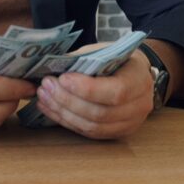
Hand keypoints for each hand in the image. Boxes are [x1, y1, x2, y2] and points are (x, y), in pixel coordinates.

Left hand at [33, 43, 154, 139]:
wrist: (136, 74)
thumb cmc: (117, 58)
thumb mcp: (104, 51)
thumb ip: (82, 59)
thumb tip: (51, 65)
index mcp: (139, 80)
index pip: (115, 92)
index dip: (86, 89)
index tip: (62, 78)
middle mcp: (139, 106)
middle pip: (100, 113)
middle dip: (68, 100)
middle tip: (47, 86)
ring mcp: (129, 124)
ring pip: (93, 127)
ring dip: (64, 113)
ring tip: (44, 97)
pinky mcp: (116, 133)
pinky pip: (89, 133)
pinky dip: (67, 122)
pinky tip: (51, 109)